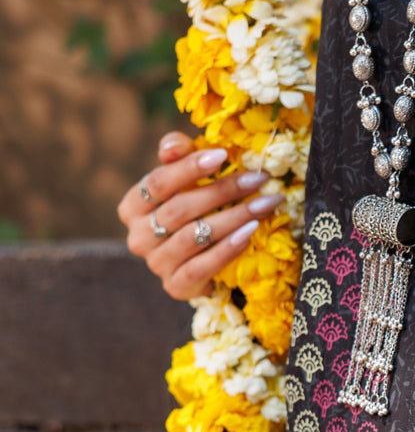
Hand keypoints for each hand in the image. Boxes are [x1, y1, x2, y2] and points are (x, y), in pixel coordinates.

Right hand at [118, 131, 285, 299]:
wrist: (199, 260)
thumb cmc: (191, 209)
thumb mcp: (182, 179)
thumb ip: (176, 155)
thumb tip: (173, 145)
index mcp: (133, 206)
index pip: (158, 183)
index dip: (189, 167)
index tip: (223, 155)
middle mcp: (138, 237)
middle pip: (180, 209)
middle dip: (223, 192)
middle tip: (259, 180)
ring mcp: (156, 264)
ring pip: (193, 237)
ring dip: (233, 219)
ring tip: (264, 205)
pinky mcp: (176, 286)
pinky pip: (202, 267)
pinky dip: (228, 249)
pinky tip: (250, 233)